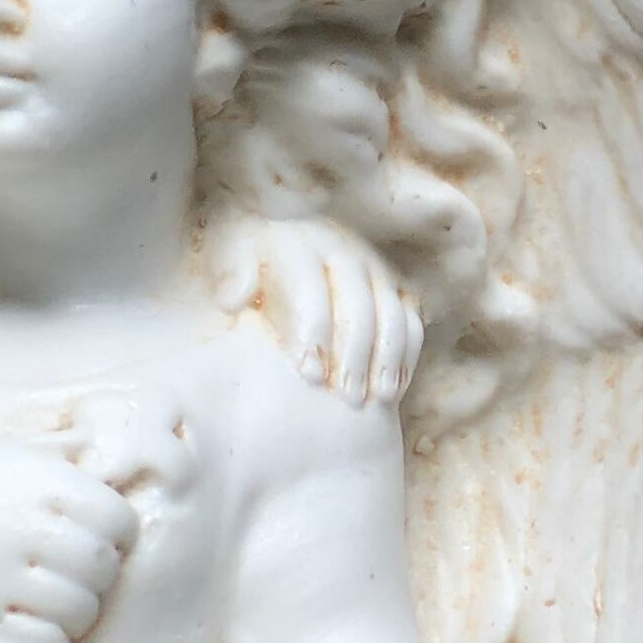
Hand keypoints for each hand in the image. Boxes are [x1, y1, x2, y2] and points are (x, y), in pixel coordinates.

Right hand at [0, 434, 141, 642]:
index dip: (106, 539)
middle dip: (81, 579)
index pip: (120, 522)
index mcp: (38, 478)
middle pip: (103, 571)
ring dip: (57, 615)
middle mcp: (30, 524)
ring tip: (12, 601)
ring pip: (80, 613)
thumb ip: (52, 457)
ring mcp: (9, 579)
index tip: (76, 547)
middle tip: (36, 578)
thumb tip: (114, 454)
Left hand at [211, 213, 421, 409]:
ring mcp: (374, 268)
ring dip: (387, 358)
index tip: (309, 375)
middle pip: (358, 307)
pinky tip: (395, 389)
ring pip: (392, 315)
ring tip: (377, 398)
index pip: (311, 290)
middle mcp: (343, 250)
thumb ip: (233, 276)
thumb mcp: (231, 260)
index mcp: (299, 244)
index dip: (313, 333)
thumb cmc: (247, 266)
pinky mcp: (395, 286)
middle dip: (354, 354)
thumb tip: (233, 298)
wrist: (275, 248)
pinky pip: (411, 321)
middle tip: (346, 397)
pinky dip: (407, 355)